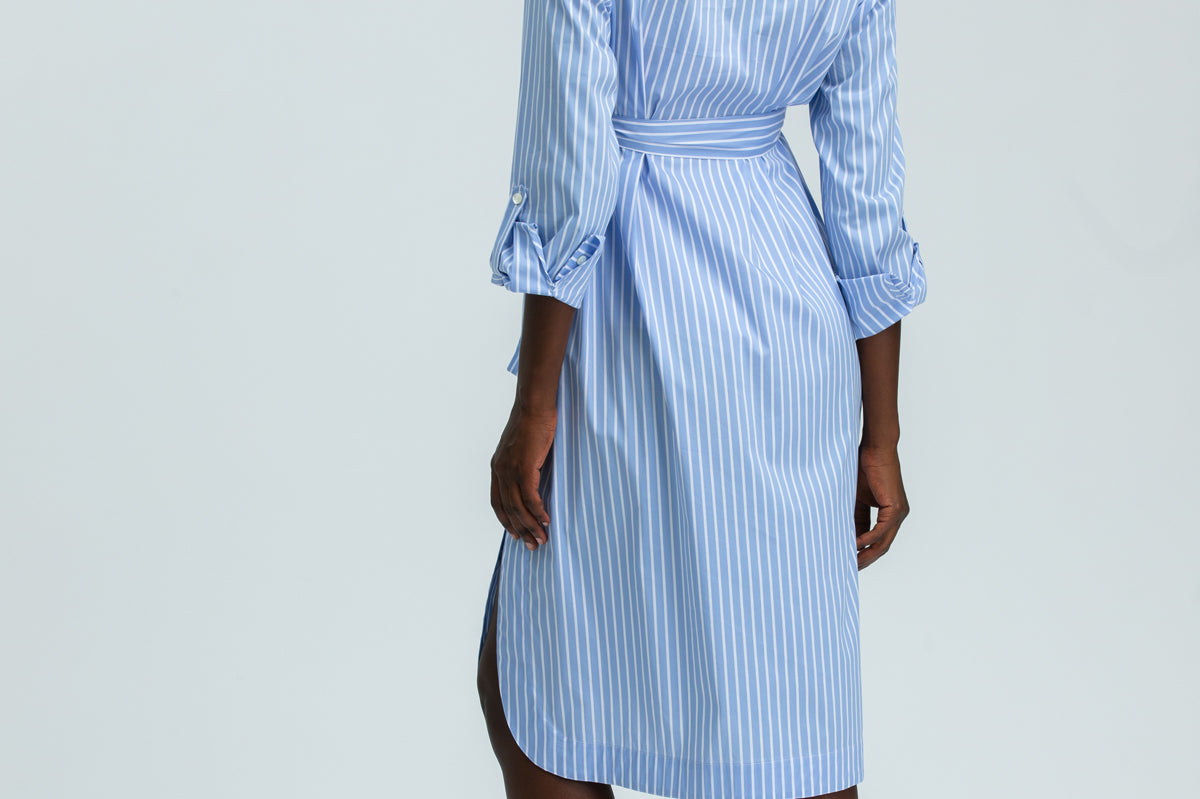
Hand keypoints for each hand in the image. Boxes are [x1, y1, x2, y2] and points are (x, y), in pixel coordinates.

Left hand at [490, 402, 555, 551]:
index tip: (515, 534)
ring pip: (518, 508)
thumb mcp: (523, 448)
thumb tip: (534, 479)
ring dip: (531, 526)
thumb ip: (524, 465)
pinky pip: (530, 498)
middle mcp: (500, 471)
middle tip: (532, 546)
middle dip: (520, 530)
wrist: (534, 406)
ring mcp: (510, 470)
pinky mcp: (524, 468)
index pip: (497, 502)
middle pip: (507, 510)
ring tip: (542, 539)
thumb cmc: (533, 422)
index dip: (506, 521)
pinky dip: (538, 512)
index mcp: (497, 467)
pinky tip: (546, 520)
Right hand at [853, 443, 909, 568]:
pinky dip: (867, 540)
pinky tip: (854, 545)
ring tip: (850, 563)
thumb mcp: (855, 498)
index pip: (875, 540)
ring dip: (866, 555)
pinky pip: (881, 531)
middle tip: (848, 570)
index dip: (862, 552)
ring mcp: (898, 513)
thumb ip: (855, 517)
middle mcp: (897, 516)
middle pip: (881, 547)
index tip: (847, 561)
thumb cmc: (864, 468)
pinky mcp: (895, 508)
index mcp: (889, 514)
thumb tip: (846, 536)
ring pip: (883, 543)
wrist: (875, 449)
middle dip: (865, 560)